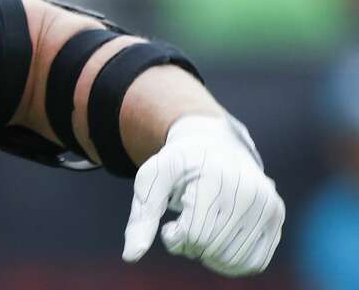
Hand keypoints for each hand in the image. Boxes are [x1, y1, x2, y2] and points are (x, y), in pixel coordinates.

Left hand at [121, 114, 283, 276]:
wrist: (214, 145)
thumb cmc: (178, 165)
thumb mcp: (152, 180)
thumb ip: (141, 217)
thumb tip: (131, 256)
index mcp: (217, 179)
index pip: (194, 236)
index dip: (175, 238)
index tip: (170, 223)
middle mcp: (249, 192)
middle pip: (212, 249)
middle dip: (190, 246)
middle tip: (185, 225)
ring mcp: (268, 205)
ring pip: (235, 261)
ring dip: (209, 256)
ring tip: (202, 230)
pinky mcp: (276, 218)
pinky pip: (256, 263)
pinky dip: (231, 262)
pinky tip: (218, 242)